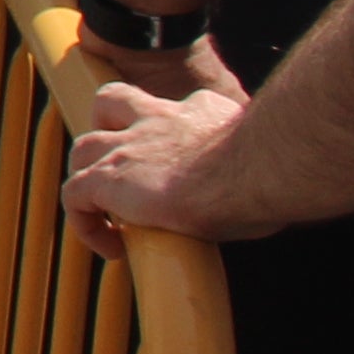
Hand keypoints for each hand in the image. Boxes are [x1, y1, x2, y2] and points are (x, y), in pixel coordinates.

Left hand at [65, 46, 259, 256]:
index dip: (164, 130)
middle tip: (127, 174)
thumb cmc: (279, 171)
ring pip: (85, 148)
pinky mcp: (109, 178)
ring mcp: (127, 146)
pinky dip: (84, 223)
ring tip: (113, 215)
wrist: (257, 167)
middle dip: (111, 132)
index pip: (172, 109)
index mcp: (201, 111)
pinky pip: (74, 197)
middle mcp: (157, 118)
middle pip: (113, 105)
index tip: (181, 167)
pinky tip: (112, 248)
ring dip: (90, 177)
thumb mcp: (269, 160)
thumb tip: (278, 192)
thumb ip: (259, 166)